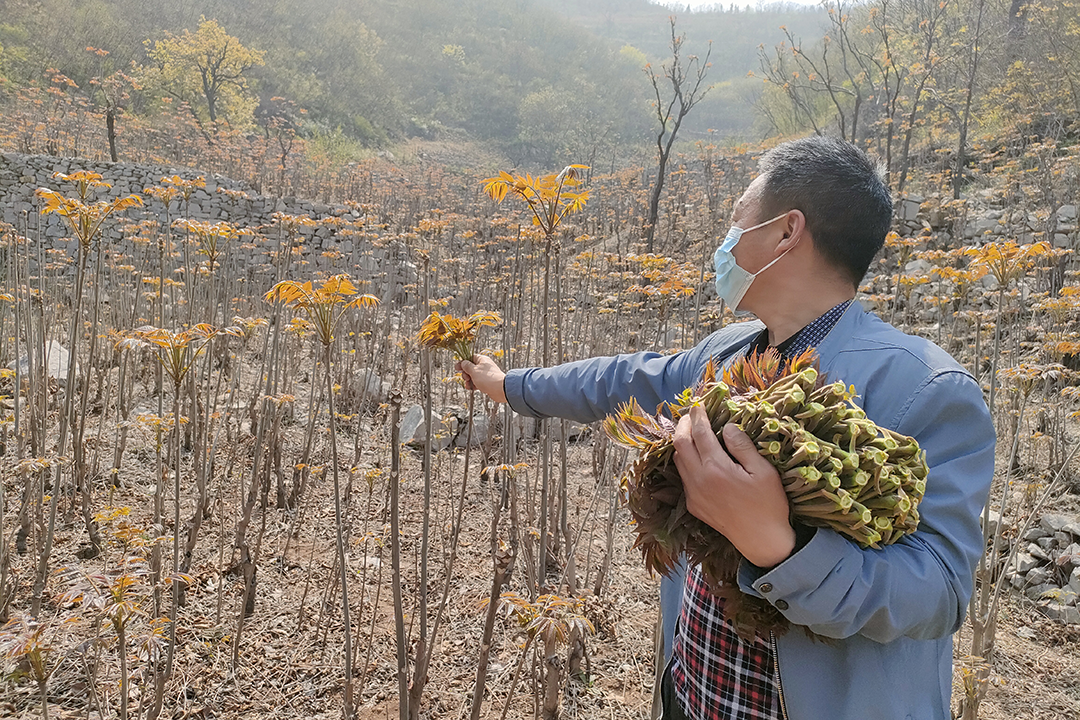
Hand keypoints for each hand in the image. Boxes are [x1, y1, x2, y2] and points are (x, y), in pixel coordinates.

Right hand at [456, 355, 506, 402]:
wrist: (500, 389)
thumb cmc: (487, 378)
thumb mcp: (474, 370)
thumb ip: (467, 366)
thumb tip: (463, 362)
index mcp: (482, 360)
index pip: (470, 358)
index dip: (463, 363)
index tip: (457, 368)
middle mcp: (484, 366)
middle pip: (470, 368)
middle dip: (466, 373)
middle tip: (466, 378)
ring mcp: (485, 375)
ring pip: (473, 376)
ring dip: (469, 380)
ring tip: (468, 384)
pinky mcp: (487, 382)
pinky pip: (477, 382)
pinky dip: (473, 385)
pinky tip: (472, 388)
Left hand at [673, 405, 795, 567]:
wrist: (762, 541)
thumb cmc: (769, 505)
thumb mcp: (763, 472)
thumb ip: (742, 447)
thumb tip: (727, 427)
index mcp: (716, 468)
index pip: (700, 434)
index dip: (698, 416)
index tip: (699, 405)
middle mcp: (699, 480)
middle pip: (680, 444)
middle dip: (683, 425)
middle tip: (691, 415)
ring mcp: (694, 494)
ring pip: (679, 461)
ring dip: (682, 444)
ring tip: (693, 433)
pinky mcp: (694, 505)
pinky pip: (684, 477)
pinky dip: (687, 462)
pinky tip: (698, 459)